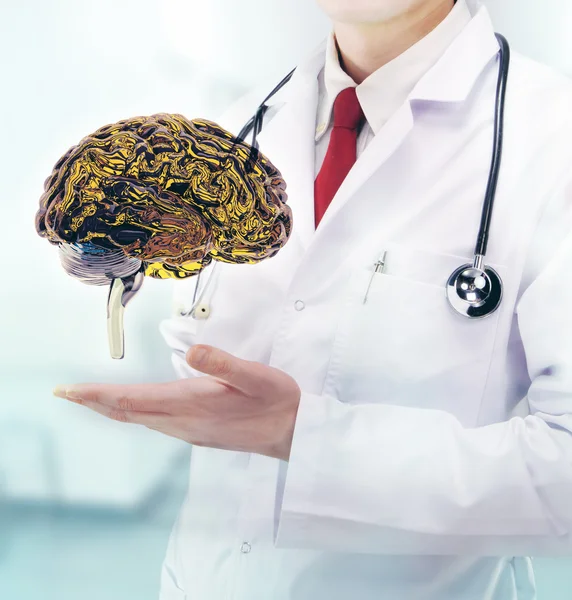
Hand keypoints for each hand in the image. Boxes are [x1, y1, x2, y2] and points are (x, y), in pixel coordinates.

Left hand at [52, 345, 301, 460]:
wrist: (293, 433)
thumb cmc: (277, 402)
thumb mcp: (256, 376)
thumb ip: (224, 363)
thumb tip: (192, 352)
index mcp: (193, 402)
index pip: (134, 399)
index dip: (99, 394)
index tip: (70, 391)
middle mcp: (184, 421)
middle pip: (129, 412)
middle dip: (96, 401)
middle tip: (66, 393)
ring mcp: (190, 431)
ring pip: (140, 419)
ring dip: (112, 407)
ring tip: (90, 397)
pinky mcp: (198, 433)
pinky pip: (154, 424)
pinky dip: (133, 413)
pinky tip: (133, 409)